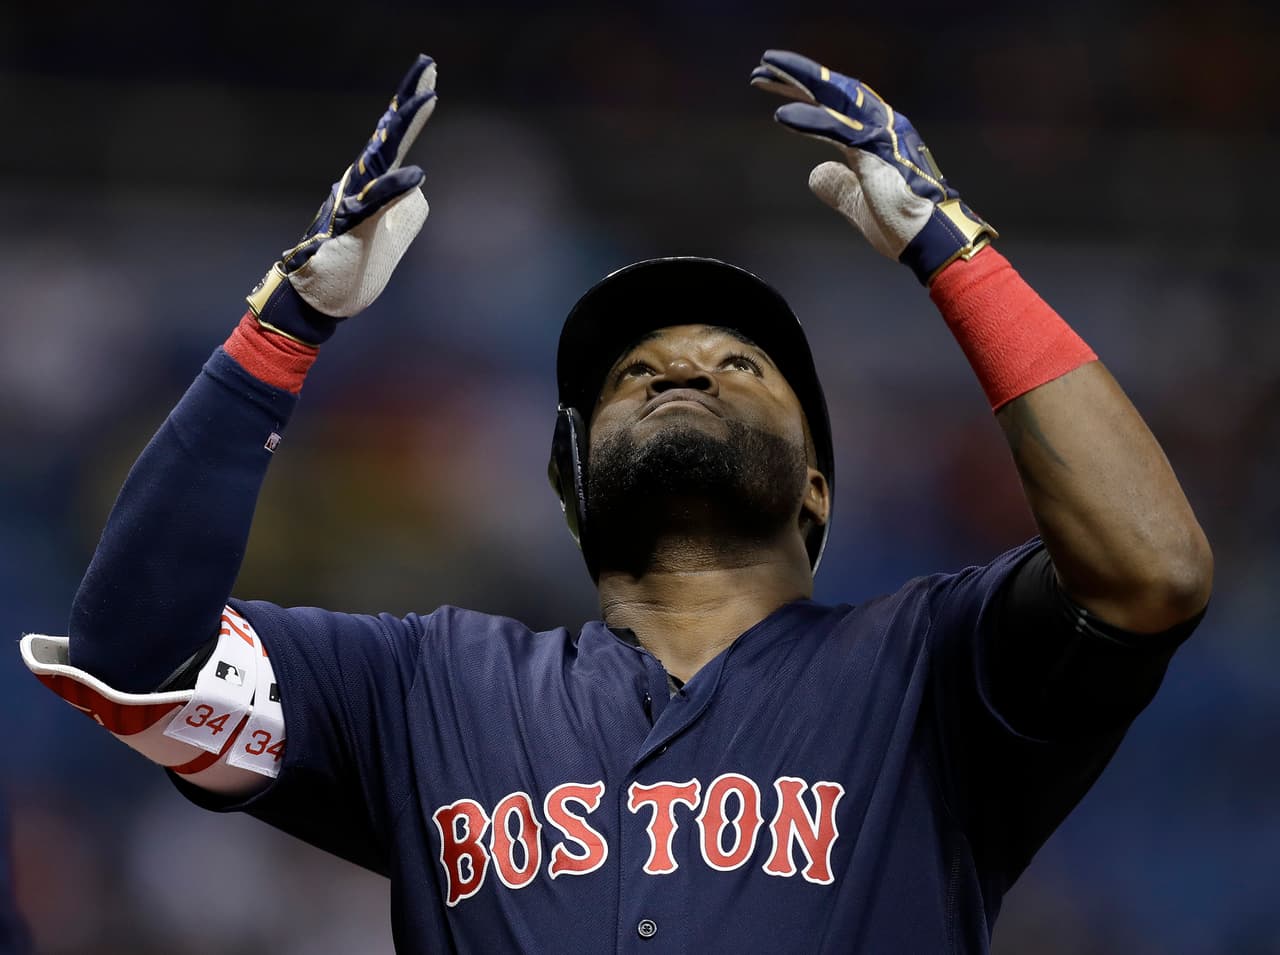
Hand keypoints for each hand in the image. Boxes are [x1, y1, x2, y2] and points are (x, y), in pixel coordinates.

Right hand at [247, 55, 437, 343]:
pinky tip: (416, 175)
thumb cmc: (350, 269)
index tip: (428, 78)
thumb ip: (400, 207)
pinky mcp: (352, 229)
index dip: (411, 111)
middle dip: (408, 102)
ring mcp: (352, 204)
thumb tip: (412, 189)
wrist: (316, 300)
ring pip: (381, 160)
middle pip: (388, 138)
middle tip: (427, 65)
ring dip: (404, 129)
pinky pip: (375, 205)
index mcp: (369, 187)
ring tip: (427, 100)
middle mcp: (358, 187)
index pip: (394, 142)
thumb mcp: (389, 235)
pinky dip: (394, 189)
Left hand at [751, 50, 994, 283]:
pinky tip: (781, 115)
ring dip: (797, 84)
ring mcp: (882, 135)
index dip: (808, 91)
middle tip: (764, 67)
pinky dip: (808, 121)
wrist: (932, 238)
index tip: (777, 85)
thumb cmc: (904, 224)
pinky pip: (837, 130)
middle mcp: (883, 125)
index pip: (838, 104)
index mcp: (880, 135)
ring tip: (764, 75)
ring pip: (834, 98)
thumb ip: (838, 186)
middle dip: (797, 76)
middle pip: (834, 91)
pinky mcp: (876, 151)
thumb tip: (816, 173)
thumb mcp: (859, 204)